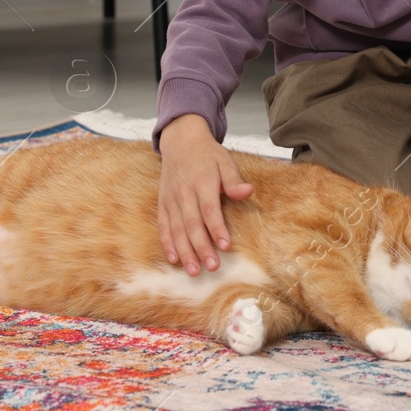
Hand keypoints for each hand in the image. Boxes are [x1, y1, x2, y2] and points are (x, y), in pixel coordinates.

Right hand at [156, 113, 254, 276]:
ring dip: (185, 251)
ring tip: (193, 270)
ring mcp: (171, 199)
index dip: (217, 228)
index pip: (209, 209)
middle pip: (192, 224)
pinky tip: (174, 259)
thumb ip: (234, 180)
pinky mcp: (163, 203)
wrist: (181, 140)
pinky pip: (163, 226)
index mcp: (202, 181)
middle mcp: (184, 192)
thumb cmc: (207, 154)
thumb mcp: (225, 161)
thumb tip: (248, 191)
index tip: (225, 246)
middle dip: (201, 247)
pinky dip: (167, 243)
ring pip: (177, 229)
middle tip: (212, 267)